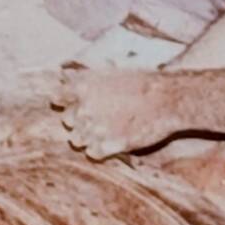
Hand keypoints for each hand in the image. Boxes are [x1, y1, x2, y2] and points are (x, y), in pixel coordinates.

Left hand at [54, 67, 174, 159]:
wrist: (166, 99)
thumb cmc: (142, 81)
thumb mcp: (110, 71)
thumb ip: (85, 77)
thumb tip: (63, 75)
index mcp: (83, 86)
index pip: (57, 97)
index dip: (63, 101)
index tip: (70, 104)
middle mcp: (84, 108)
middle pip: (67, 121)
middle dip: (79, 120)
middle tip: (98, 118)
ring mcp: (95, 129)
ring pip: (77, 140)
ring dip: (88, 137)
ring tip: (106, 131)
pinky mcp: (109, 146)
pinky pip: (92, 153)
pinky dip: (99, 150)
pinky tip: (112, 142)